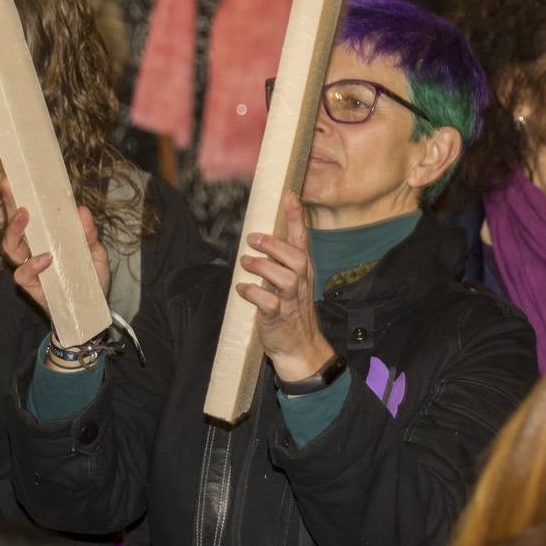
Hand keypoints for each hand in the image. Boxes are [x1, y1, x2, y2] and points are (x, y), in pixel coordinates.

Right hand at [0, 178, 110, 317]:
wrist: (91, 310)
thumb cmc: (90, 278)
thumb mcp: (96, 253)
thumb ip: (89, 234)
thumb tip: (82, 210)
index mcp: (46, 237)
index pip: (29, 215)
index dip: (17, 198)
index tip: (12, 180)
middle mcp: (33, 249)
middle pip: (13, 227)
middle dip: (10, 208)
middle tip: (15, 193)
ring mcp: (29, 267)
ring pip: (10, 248)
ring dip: (15, 231)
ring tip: (25, 217)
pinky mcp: (30, 286)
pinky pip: (22, 273)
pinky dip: (32, 265)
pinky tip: (45, 259)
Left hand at [236, 191, 334, 383]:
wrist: (300, 349)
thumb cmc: (291, 311)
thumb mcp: (290, 282)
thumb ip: (279, 261)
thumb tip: (260, 237)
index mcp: (303, 271)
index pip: (302, 240)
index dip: (296, 218)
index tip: (290, 196)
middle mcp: (300, 283)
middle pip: (296, 257)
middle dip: (274, 245)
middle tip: (252, 239)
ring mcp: (291, 301)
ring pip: (286, 278)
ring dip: (262, 267)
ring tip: (245, 264)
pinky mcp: (278, 318)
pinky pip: (268, 303)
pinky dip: (253, 293)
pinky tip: (242, 290)